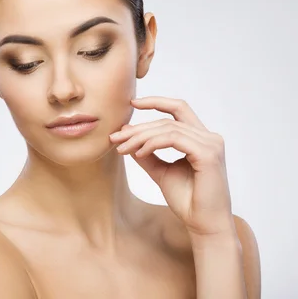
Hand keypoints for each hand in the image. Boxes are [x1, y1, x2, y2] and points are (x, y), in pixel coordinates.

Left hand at [109, 96, 234, 236]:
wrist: (202, 225)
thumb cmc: (186, 200)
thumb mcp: (160, 171)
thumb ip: (147, 153)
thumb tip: (127, 135)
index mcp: (201, 138)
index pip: (179, 109)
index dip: (156, 102)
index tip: (132, 103)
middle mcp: (209, 137)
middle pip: (167, 120)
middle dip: (138, 127)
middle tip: (115, 137)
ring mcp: (211, 144)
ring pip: (167, 128)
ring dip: (140, 137)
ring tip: (123, 148)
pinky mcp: (208, 154)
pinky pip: (173, 139)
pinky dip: (152, 143)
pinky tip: (139, 153)